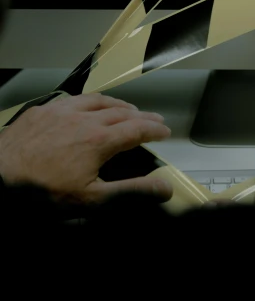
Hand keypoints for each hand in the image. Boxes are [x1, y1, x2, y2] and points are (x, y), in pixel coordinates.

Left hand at [0, 93, 172, 203]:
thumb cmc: (43, 193)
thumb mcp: (92, 200)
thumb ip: (131, 191)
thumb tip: (164, 187)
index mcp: (100, 140)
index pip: (137, 130)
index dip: (155, 130)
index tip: (165, 131)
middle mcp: (85, 119)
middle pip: (122, 112)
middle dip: (142, 116)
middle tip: (154, 119)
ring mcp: (62, 111)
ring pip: (98, 101)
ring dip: (118, 104)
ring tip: (128, 109)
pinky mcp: (43, 110)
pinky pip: (74, 99)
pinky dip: (90, 101)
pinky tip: (88, 106)